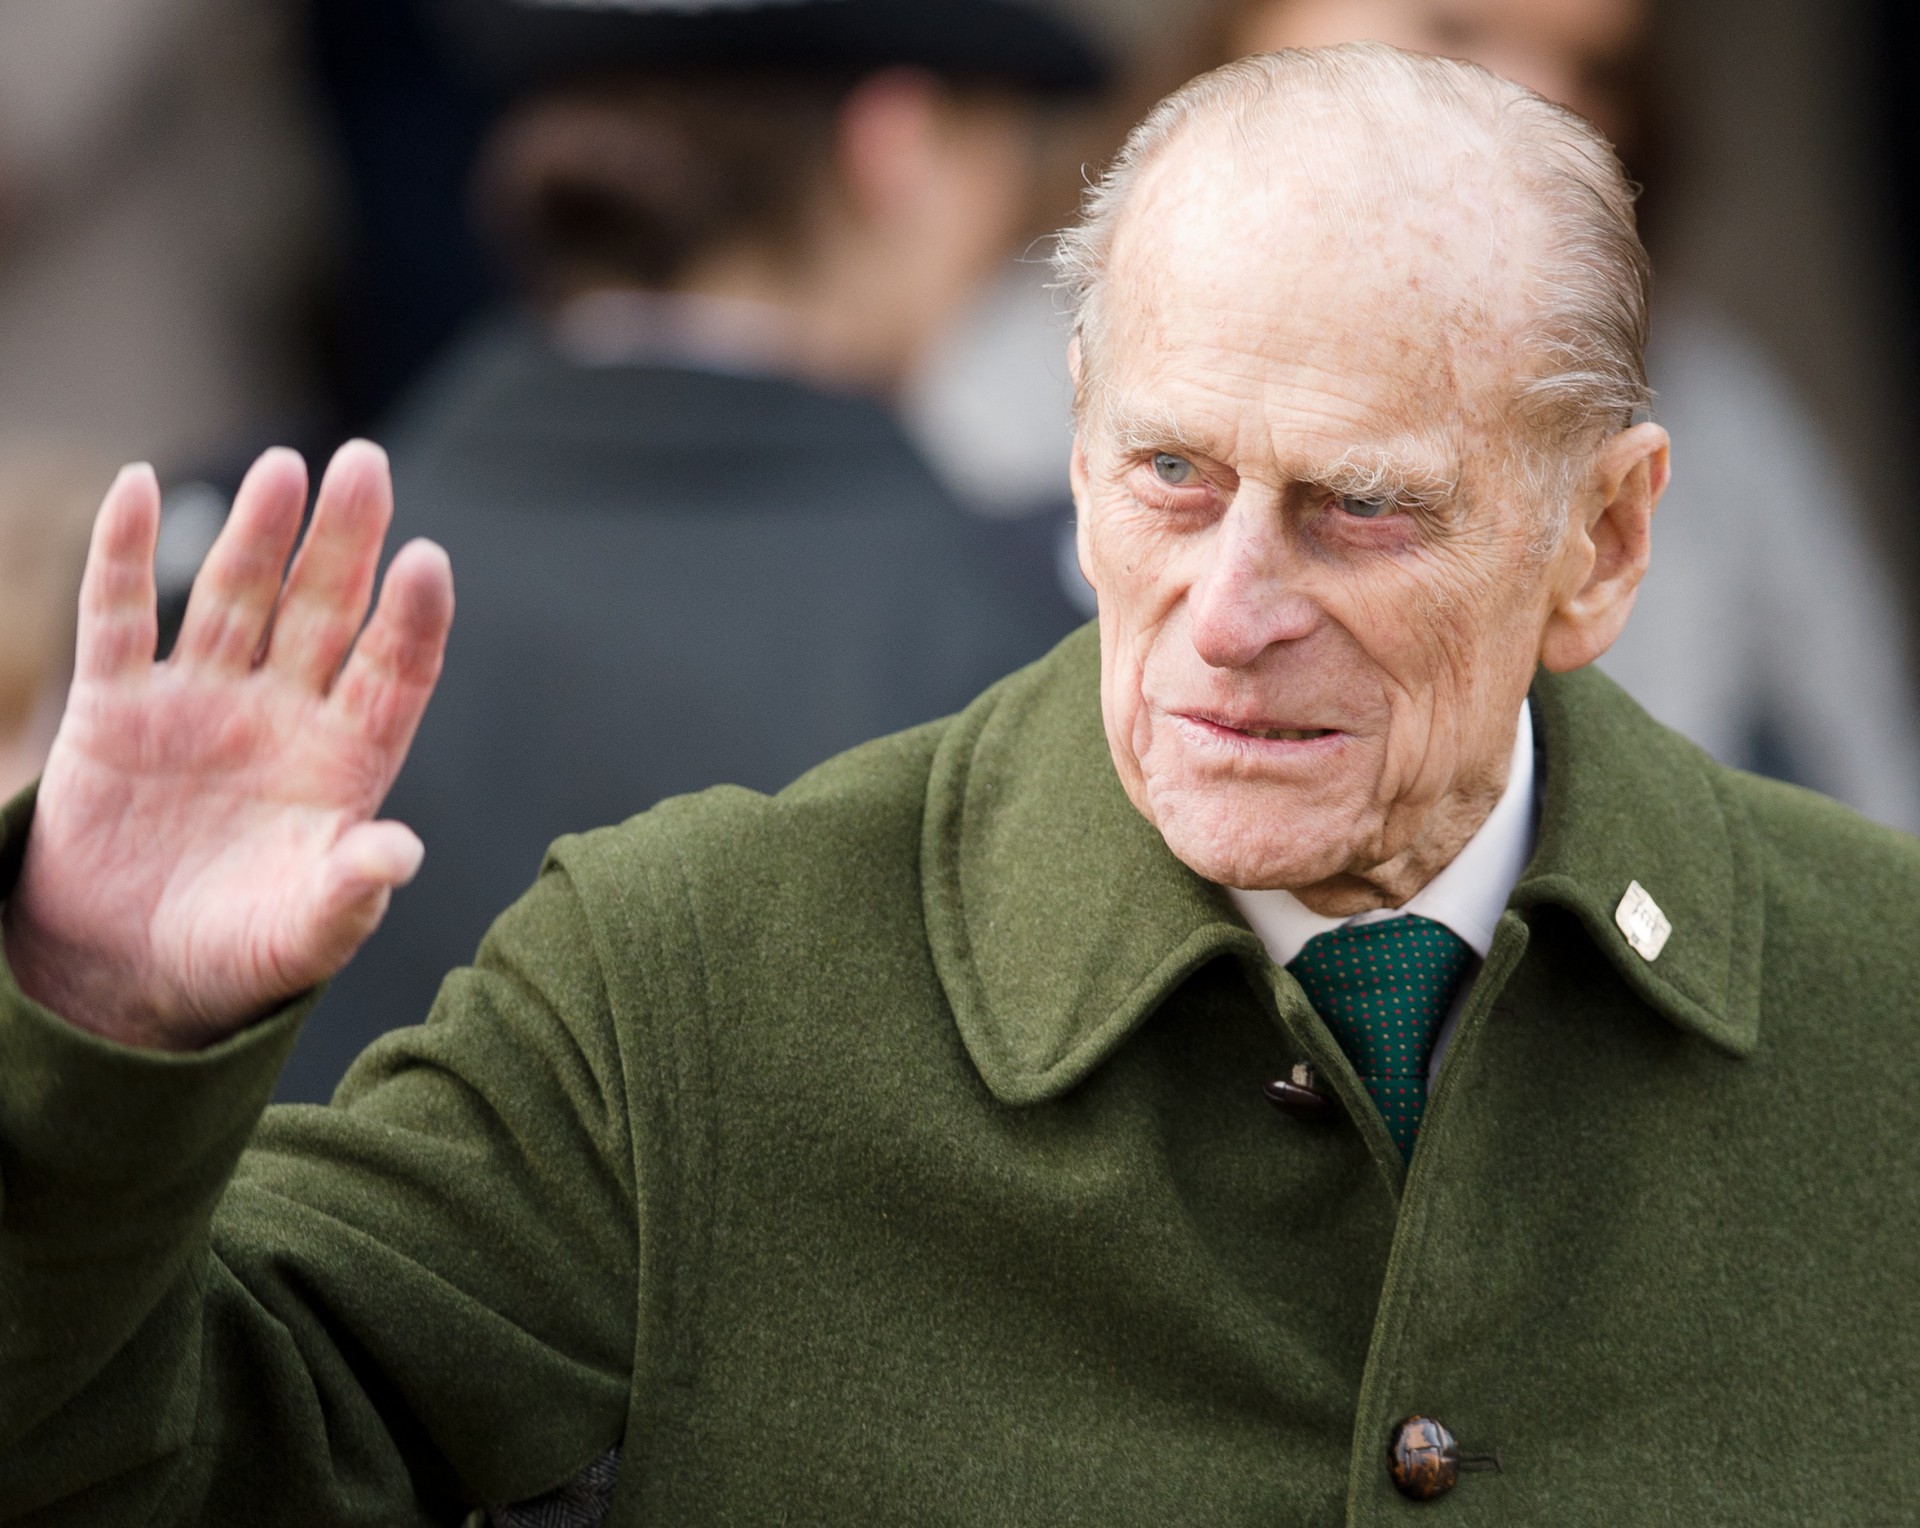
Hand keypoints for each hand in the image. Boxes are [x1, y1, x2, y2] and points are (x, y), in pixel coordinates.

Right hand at [1, 442, 453, 1050]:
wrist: (126, 975)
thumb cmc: (238, 953)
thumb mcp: (304, 933)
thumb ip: (351, 892)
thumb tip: (403, 853)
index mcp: (346, 761)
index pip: (393, 672)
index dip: (412, 619)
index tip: (429, 562)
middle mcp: (283, 714)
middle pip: (323, 609)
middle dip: (345, 540)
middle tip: (367, 463)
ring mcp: (202, 702)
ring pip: (235, 596)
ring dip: (260, 533)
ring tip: (286, 468)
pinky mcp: (118, 708)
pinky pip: (119, 615)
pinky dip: (124, 552)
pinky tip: (139, 486)